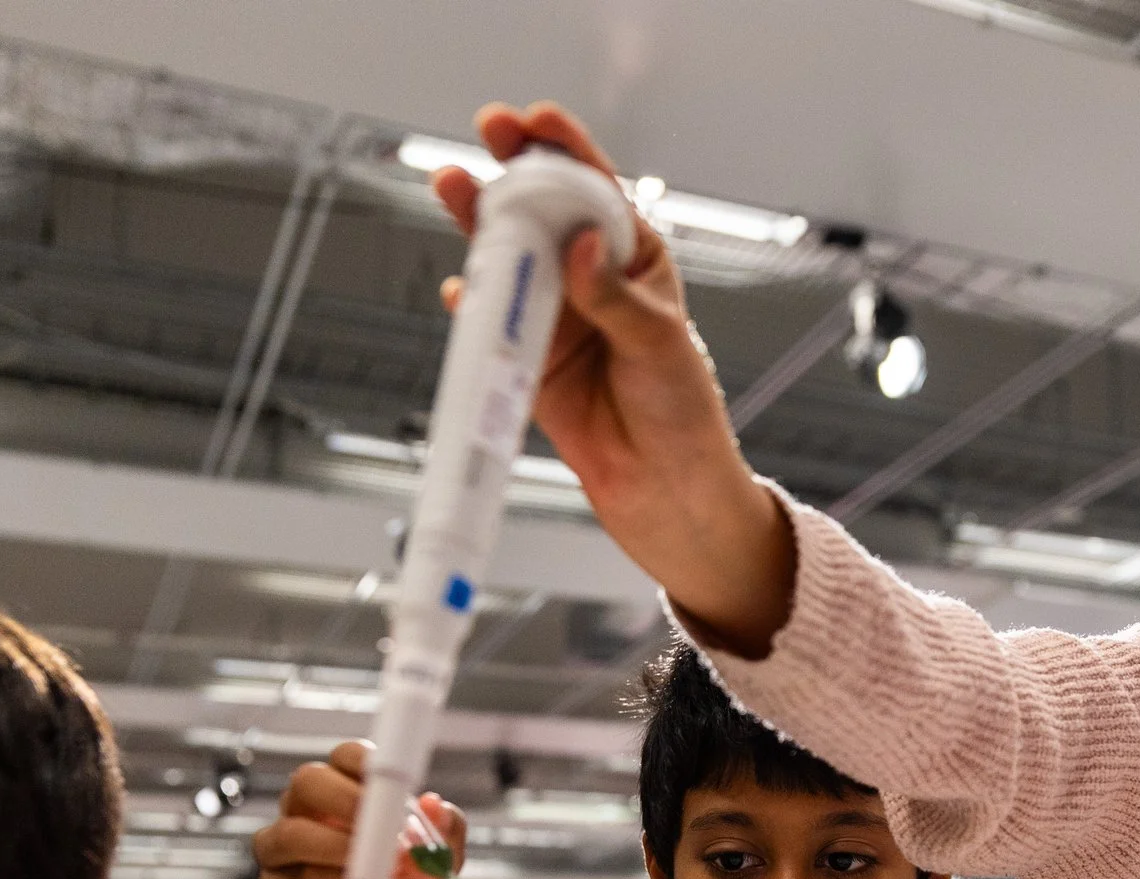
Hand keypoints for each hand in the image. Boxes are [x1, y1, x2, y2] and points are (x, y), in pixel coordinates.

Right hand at [253, 740, 467, 878]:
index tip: (390, 782)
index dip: (363, 761)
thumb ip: (444, 834)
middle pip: (308, 781)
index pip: (344, 758)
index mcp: (348, 797)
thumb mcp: (439, 869)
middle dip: (344, 798)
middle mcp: (309, 815)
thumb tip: (436, 804)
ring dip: (336, 845)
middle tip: (381, 824)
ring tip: (376, 865)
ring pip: (291, 831)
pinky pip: (293, 877)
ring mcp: (285, 853)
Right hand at [432, 101, 795, 653]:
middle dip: (513, 172)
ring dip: (482, 227)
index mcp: (638, 262)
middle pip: (544, 214)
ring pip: (512, 260)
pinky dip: (473, 305)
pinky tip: (461, 290)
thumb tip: (586, 246)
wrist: (667, 495)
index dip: (565, 152)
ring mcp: (559, 320)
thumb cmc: (684, 415)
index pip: (598, 192)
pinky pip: (493, 323)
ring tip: (454, 190)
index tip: (536, 121)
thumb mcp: (659, 345)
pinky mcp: (530, 363)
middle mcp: (594, 282)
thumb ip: (615, 296)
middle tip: (487, 135)